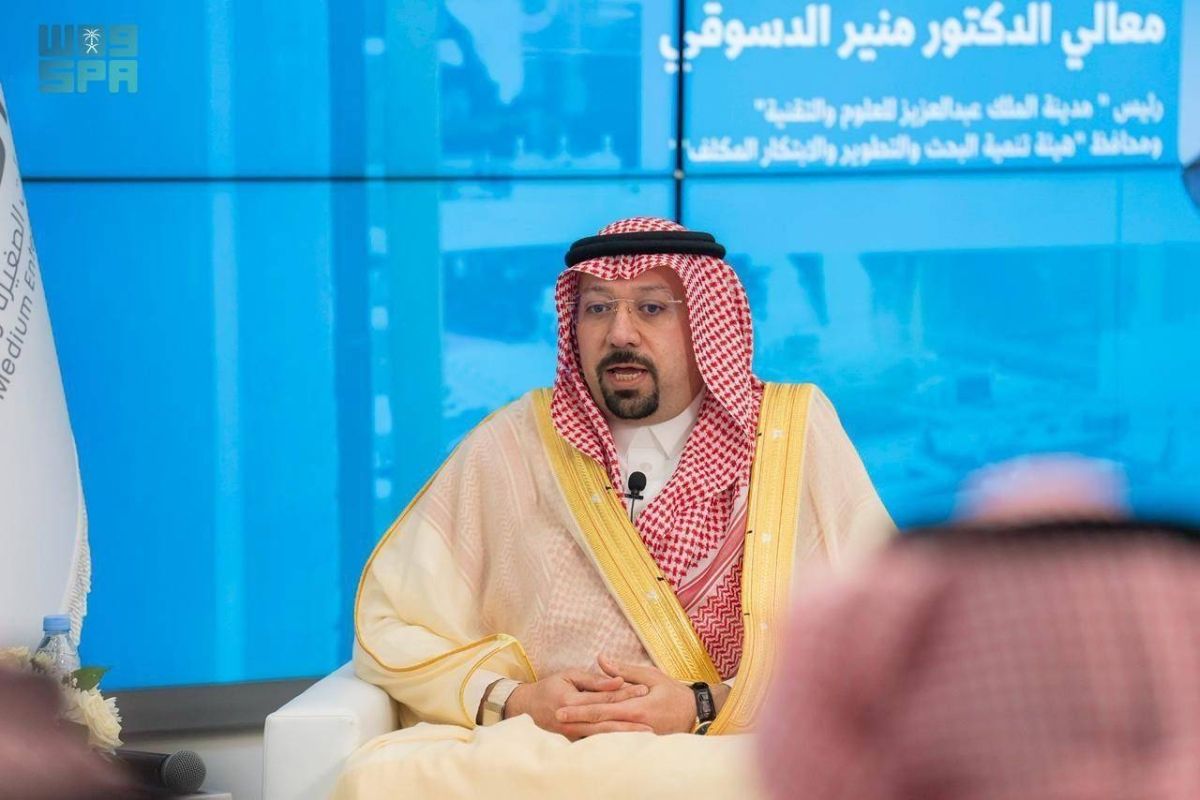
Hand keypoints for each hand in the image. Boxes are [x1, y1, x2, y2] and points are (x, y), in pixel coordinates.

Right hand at [503, 669, 651, 739]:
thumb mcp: (569, 675)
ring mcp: (572, 733)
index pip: (603, 697)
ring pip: (602, 735)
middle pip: (606, 720)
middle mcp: (571, 720)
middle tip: (651, 722)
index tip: (643, 690)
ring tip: (645, 735)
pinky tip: (628, 742)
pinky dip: (613, 742)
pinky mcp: (573, 740)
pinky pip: (596, 741)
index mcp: (571, 700)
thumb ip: (594, 680)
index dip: (624, 693)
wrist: (528, 706)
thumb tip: (617, 681)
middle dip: (629, 721)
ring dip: (623, 735)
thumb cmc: (551, 686)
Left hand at [553, 655, 699, 734]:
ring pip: (606, 735)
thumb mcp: (651, 675)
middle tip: (556, 719)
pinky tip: (586, 736)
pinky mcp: (640, 741)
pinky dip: (600, 738)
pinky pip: (616, 740)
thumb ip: (624, 670)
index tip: (561, 709)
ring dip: (585, 732)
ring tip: (565, 729)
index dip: (580, 710)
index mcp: (636, 708)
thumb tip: (601, 658)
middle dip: (577, 722)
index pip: (602, 709)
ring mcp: (637, 736)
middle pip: (599, 725)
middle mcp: (634, 725)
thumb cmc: (674, 693)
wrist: (697, 715)